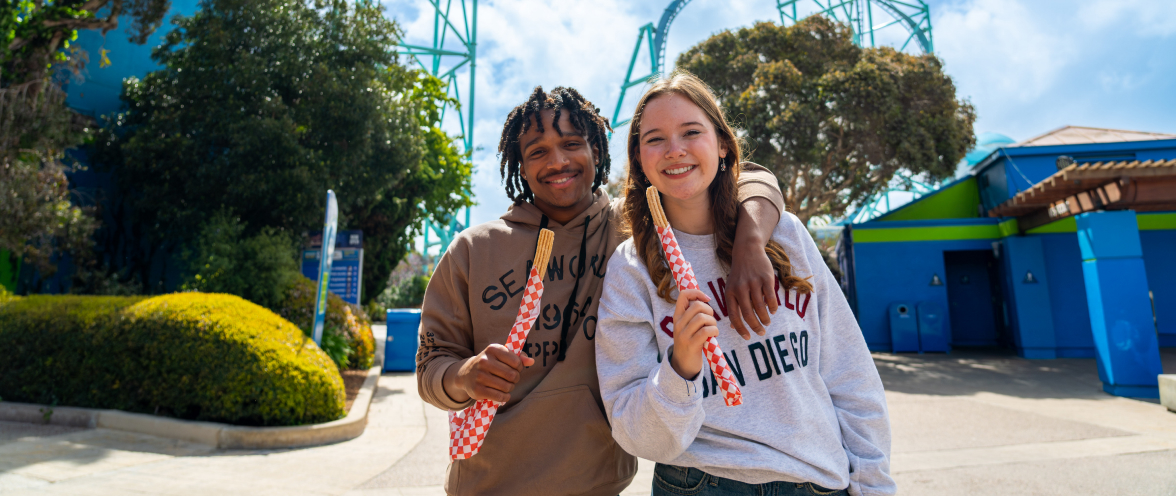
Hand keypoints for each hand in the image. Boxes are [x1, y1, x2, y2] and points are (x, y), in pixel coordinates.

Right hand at [443, 344, 535, 403]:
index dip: (519, 367)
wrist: (466, 373)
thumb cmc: (489, 363)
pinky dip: (505, 397)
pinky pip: (500, 396)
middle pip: (513, 375)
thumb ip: (518, 356)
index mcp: (492, 349)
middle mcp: (484, 361)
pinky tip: (503, 394)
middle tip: (511, 379)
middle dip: (515, 379)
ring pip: (507, 387)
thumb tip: (532, 361)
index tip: (514, 368)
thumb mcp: (501, 355)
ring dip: (510, 388)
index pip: (517, 362)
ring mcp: (480, 376)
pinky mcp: (477, 390)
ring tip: (505, 386)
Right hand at [669, 289, 718, 379]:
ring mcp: (683, 334)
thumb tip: (704, 299)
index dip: (697, 293)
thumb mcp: (687, 326)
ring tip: (713, 329)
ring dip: (713, 322)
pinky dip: (714, 331)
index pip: (684, 295)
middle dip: (710, 311)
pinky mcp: (691, 345)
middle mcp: (678, 323)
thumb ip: (692, 314)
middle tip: (711, 321)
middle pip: (697, 306)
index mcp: (677, 316)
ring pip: (702, 318)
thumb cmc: (690, 342)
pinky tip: (714, 335)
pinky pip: (706, 331)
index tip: (707, 299)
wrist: (683, 365)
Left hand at [729, 197, 780, 338]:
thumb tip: (733, 327)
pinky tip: (773, 311)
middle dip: (755, 326)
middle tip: (761, 333)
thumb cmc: (739, 274)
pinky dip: (772, 307)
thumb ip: (733, 306)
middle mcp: (740, 288)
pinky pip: (770, 297)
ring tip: (767, 322)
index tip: (747, 338)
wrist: (747, 251)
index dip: (741, 329)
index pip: (734, 315)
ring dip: (765, 318)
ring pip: (760, 307)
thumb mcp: (731, 288)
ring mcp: (753, 282)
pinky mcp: (766, 278)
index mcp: (730, 292)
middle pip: (748, 313)